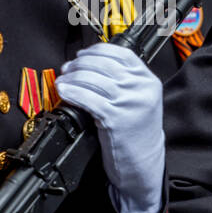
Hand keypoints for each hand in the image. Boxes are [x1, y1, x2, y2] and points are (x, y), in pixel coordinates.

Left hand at [57, 43, 163, 212]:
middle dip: (80, 64)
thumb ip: (124, 81)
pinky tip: (64, 92)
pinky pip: (88, 98)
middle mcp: (141, 88)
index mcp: (148, 80)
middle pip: (105, 64)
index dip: (97, 51)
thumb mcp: (139, 100)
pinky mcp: (116, 118)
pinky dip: (73, 92)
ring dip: (73, 77)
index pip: (122, 53)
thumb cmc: (136, 132)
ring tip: (63, 81)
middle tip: (68, 68)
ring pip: (94, 79)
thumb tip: (89, 64)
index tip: (82, 55)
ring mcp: (130, 103)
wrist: (143, 162)